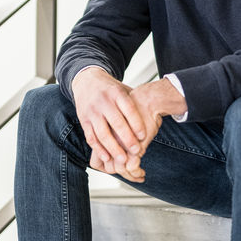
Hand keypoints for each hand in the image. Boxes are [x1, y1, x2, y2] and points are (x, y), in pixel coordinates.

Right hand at [71, 67, 147, 181]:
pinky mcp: (84, 121)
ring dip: (113, 148)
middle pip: (116, 123)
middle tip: (136, 150)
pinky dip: (99, 149)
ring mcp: (93, 112)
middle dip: (127, 139)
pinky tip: (107, 157)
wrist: (87, 81)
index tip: (143, 136)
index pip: (128, 109)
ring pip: (102, 133)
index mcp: (116, 93)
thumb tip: (156, 115)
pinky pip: (91, 137)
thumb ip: (136, 102)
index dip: (136, 123)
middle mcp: (104, 102)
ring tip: (122, 159)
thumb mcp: (124, 90)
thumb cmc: (110, 90)